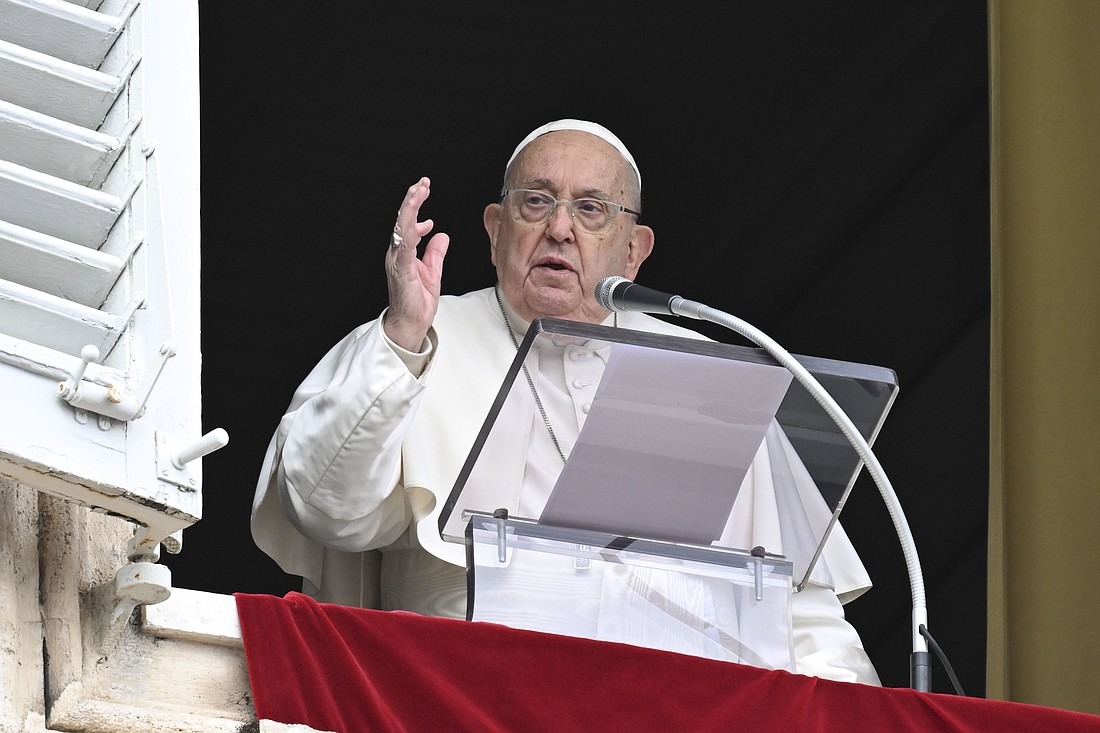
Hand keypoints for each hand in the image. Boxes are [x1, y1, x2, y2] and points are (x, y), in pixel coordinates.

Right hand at [382, 177, 450, 351]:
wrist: (411, 323)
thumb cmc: (417, 301)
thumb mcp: (433, 271)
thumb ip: (435, 252)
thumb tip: (442, 234)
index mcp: (404, 251)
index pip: (408, 222)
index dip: (415, 204)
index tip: (425, 189)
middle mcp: (398, 253)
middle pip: (402, 220)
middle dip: (412, 199)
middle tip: (422, 183)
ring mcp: (398, 261)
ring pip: (401, 228)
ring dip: (410, 209)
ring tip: (419, 192)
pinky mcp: (402, 271)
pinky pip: (405, 249)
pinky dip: (411, 234)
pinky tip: (419, 223)